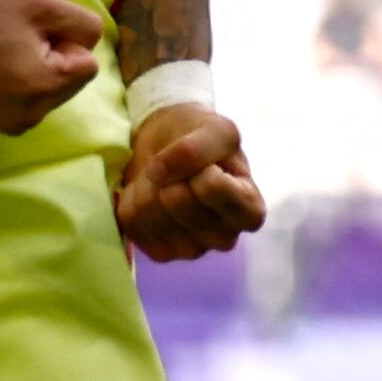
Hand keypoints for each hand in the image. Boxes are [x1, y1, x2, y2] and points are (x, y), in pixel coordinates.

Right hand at [0, 0, 102, 135]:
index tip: (30, 29)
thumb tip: (89, 47)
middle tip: (14, 39)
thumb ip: (83, 24)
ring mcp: (12, 124)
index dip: (64, 39)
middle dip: (53, 57)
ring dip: (37, 69)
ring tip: (1, 51)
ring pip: (52, 91)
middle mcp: (30, 116)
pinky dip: (21, 83)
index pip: (88, 63)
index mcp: (43, 88)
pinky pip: (30, 101)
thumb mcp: (42, 3)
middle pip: (71, 81)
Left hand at [115, 102, 265, 261]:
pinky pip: (132, 223)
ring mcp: (192, 250)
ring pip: (150, 213)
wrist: (169, 145)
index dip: (198, 165)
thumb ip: (196, 147)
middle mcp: (225, 238)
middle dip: (170, 175)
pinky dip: (133, 200)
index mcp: (249, 211)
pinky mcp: (161, 252)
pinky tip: (149, 194)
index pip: (212, 187)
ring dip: (148, 185)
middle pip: (178, 202)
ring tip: (163, 179)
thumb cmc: (201, 139)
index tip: (203, 161)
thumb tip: (158, 173)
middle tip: (178, 168)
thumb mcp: (214, 128)